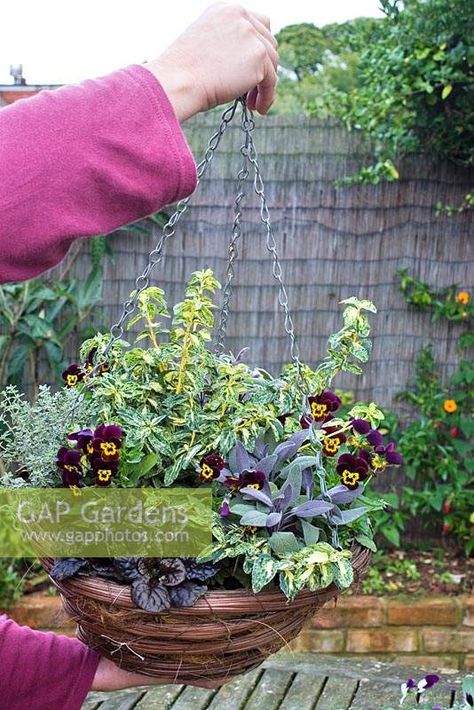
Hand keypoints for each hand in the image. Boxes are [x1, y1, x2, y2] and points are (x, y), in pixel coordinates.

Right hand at [145, 2, 277, 120]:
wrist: (177, 82)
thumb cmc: (183, 73)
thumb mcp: (205, 46)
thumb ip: (228, 45)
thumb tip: (247, 63)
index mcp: (225, 10)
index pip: (257, 24)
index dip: (257, 48)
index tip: (251, 69)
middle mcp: (241, 16)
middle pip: (268, 42)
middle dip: (262, 67)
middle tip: (250, 90)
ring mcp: (251, 35)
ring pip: (272, 62)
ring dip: (264, 84)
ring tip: (251, 102)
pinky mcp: (258, 57)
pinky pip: (272, 80)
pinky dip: (267, 96)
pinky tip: (258, 109)